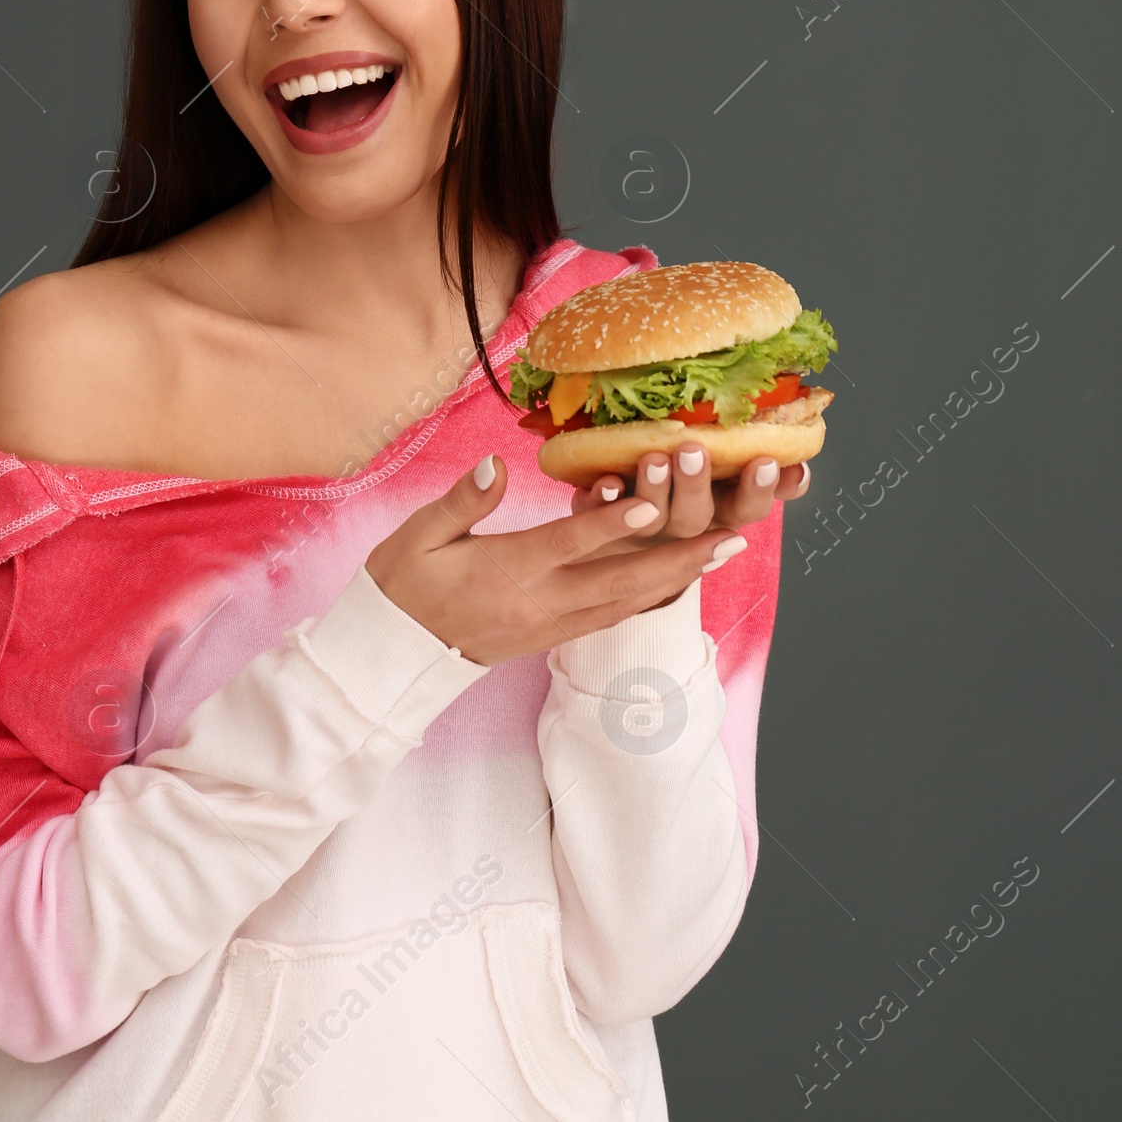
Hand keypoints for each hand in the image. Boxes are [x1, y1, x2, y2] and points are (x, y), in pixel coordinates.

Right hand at [365, 455, 747, 665]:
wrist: (393, 656)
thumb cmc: (401, 587)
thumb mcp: (416, 537)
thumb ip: (462, 501)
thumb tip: (497, 465)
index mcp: (504, 571)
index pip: (566, 544)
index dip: (610, 524)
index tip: (652, 503)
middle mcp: (537, 602)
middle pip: (617, 581)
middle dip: (677, 558)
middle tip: (728, 536)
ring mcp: (549, 625)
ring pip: (625, 602)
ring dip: (676, 578)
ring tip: (720, 552)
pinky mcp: (552, 636)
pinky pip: (611, 617)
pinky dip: (650, 597)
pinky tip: (678, 580)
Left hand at [565, 439, 814, 538]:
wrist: (619, 526)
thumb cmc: (688, 486)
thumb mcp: (733, 478)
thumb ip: (767, 471)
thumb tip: (801, 465)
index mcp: (721, 512)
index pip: (749, 509)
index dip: (758, 490)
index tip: (765, 463)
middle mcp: (684, 527)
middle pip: (694, 516)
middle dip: (694, 484)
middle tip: (693, 451)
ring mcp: (642, 529)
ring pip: (650, 516)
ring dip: (653, 489)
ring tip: (654, 459)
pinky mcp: (601, 524)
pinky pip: (599, 516)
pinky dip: (602, 499)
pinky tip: (606, 481)